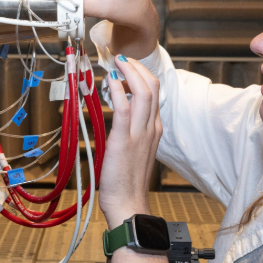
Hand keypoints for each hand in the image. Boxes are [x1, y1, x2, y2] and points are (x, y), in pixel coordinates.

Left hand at [98, 55, 162, 228]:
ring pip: (143, 92)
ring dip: (128, 71)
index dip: (141, 74)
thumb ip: (129, 131)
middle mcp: (151, 128)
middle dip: (136, 66)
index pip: (154, 92)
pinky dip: (117, 89)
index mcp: (154, 129)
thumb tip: (116, 112)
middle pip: (153, 86)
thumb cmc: (127, 182)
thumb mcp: (133, 151)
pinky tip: (108, 80)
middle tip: (120, 58)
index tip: (126, 66)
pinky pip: (124, 107)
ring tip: (115, 62)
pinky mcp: (124, 140)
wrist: (128, 205)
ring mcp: (140, 133)